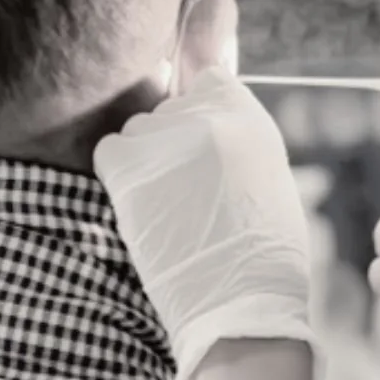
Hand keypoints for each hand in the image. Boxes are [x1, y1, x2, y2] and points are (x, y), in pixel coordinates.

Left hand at [94, 68, 312, 379]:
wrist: (240, 301)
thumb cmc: (263, 259)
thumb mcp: (269, 181)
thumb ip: (240, 144)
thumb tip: (212, 137)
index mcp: (250, 118)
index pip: (208, 78)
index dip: (200, 109)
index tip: (202, 142)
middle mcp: (207, 117)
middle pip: (169, 107)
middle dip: (172, 141)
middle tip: (184, 190)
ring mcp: (165, 139)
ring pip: (137, 129)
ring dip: (144, 160)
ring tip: (165, 206)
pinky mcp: (130, 167)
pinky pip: (110, 151)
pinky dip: (118, 175)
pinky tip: (140, 207)